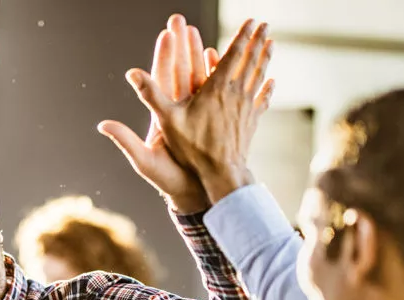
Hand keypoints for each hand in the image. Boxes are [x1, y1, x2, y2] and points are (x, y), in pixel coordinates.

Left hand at [98, 14, 216, 213]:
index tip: (167, 35)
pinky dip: (217, 75)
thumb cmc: (167, 181)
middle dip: (180, 47)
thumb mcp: (144, 161)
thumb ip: (125, 141)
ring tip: (200, 33)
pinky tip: (221, 58)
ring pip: (197, 78)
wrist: (193, 195)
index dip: (164, 58)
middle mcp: (177, 112)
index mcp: (161, 117)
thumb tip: (102, 125)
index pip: (161, 81)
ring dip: (198, 56)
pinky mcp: (210, 120)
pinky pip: (215, 93)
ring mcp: (195, 115)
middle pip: (179, 72)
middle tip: (180, 22)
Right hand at [143, 19, 275, 202]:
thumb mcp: (166, 120)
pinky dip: (267, 89)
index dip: (242, 36)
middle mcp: (234, 94)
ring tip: (272, 44)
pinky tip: (271, 82)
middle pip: (249, 60)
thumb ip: (150, 95)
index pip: (232, 54)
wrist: (221, 173)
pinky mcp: (250, 121)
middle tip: (265, 24)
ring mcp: (245, 107)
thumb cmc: (192, 148)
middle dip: (256, 40)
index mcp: (216, 88)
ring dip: (265, 58)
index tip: (251, 21)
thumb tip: (131, 73)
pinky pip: (261, 100)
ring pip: (258, 76)